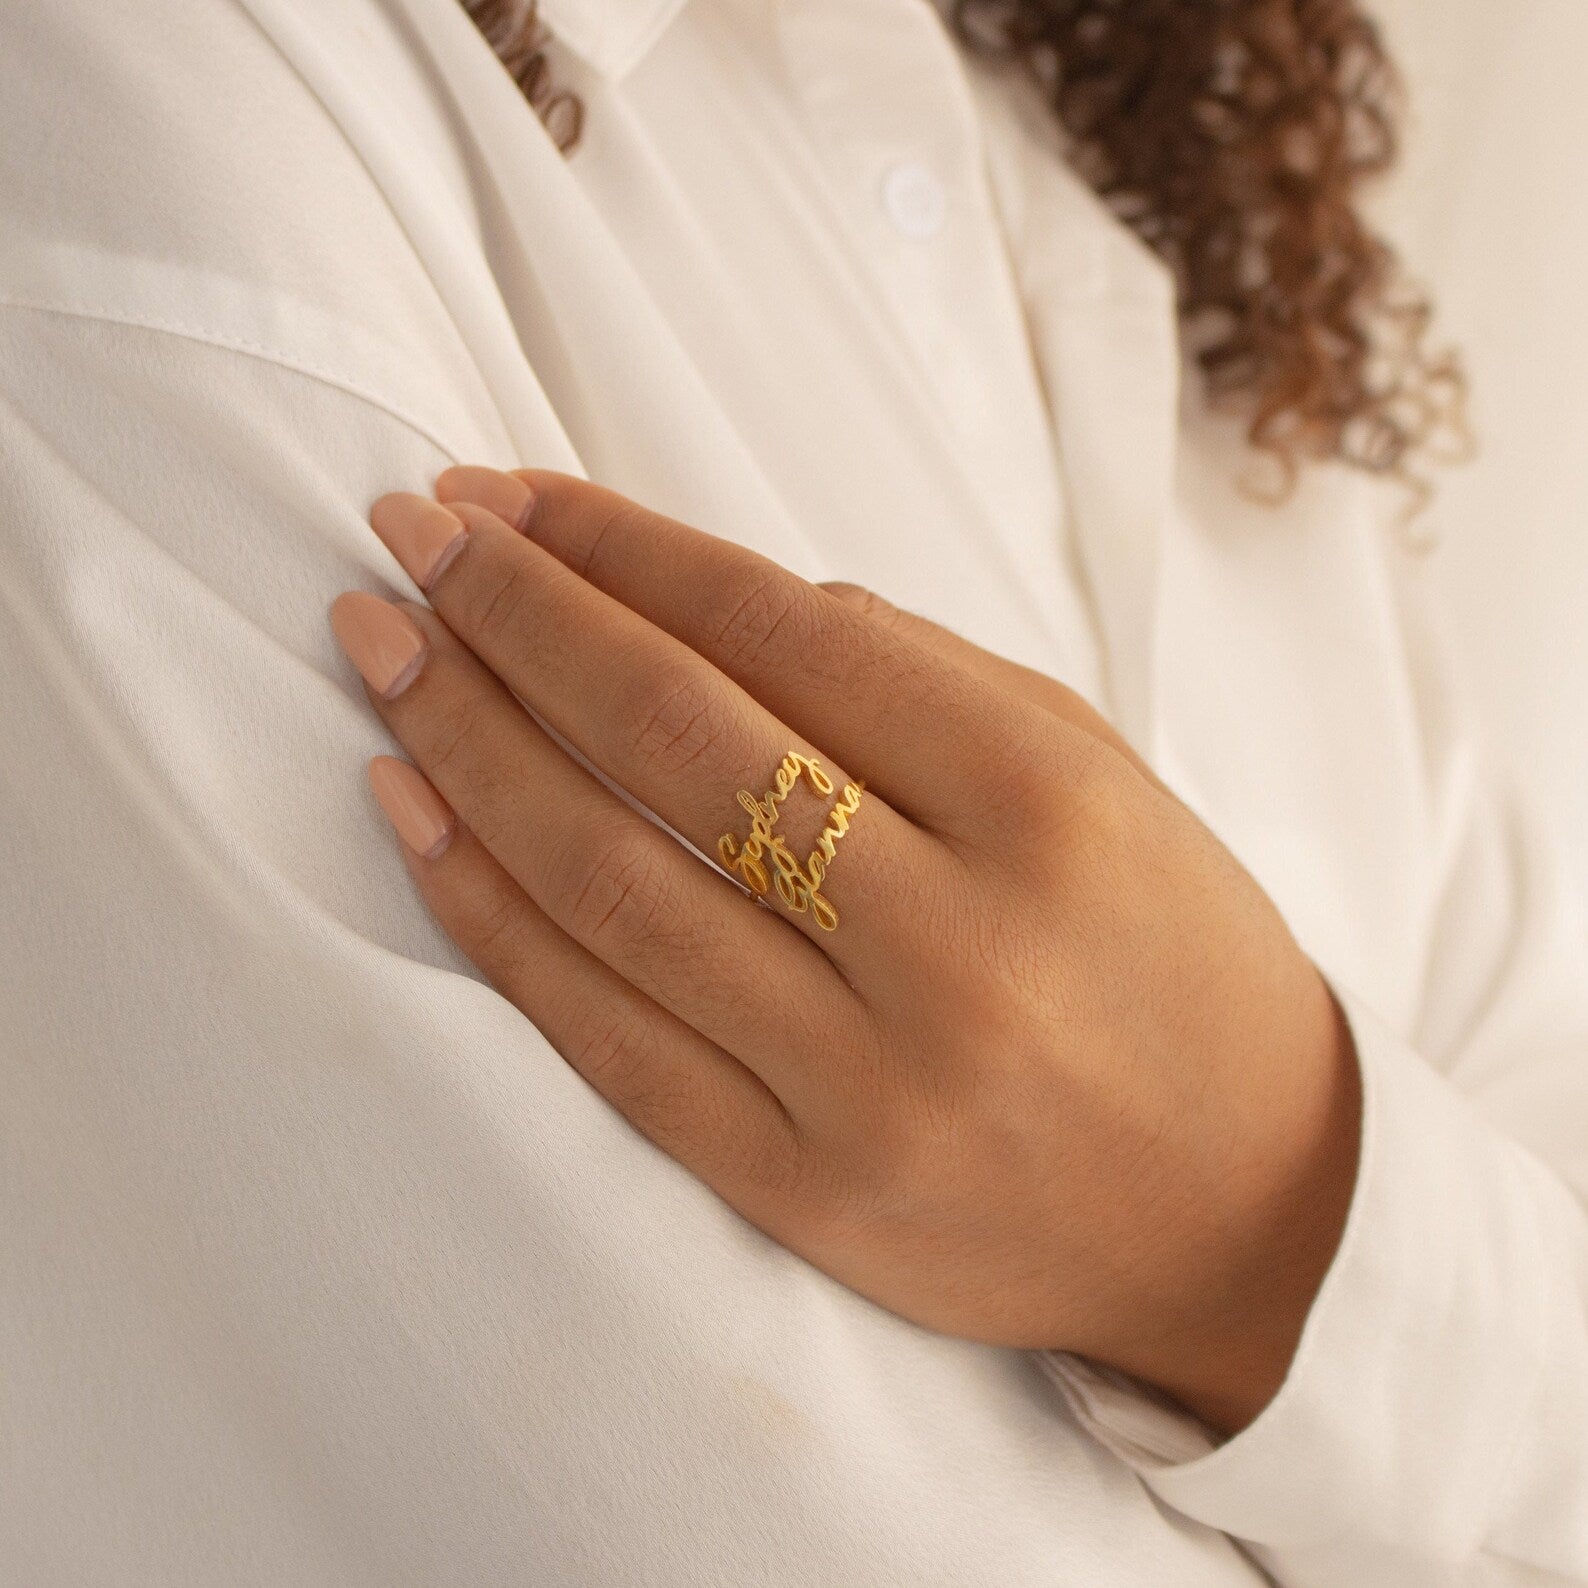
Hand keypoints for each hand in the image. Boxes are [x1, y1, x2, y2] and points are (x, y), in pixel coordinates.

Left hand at [329, 468, 1361, 1434]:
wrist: (1250, 1212)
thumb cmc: (1176, 961)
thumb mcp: (1096, 781)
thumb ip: (920, 682)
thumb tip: (711, 601)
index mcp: (1046, 805)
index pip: (783, 632)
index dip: (627, 547)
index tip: (515, 494)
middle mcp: (954, 942)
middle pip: (676, 740)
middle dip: (520, 615)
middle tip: (412, 531)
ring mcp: (867, 1082)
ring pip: (612, 878)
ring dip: (469, 742)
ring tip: (379, 643)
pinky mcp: (800, 1191)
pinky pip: (604, 1037)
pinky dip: (488, 914)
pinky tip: (411, 806)